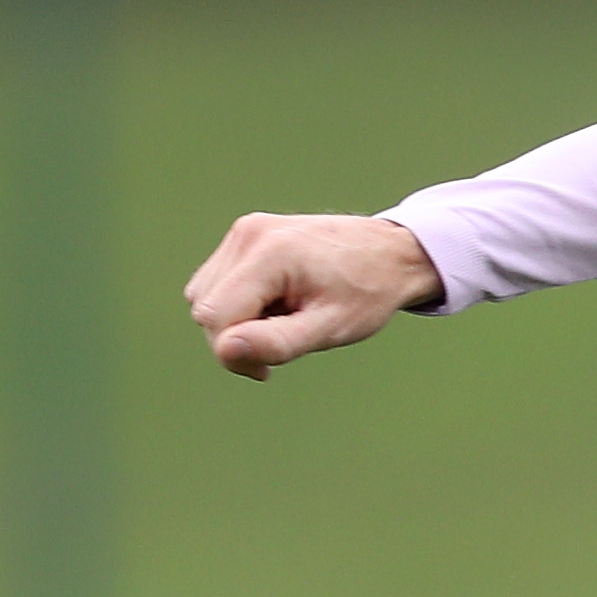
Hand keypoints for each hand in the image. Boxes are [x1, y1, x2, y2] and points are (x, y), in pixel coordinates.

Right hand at [186, 211, 442, 380]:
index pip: (214, 317)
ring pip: (205, 297)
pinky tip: (278, 302)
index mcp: (270, 253)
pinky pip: (217, 283)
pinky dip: (239, 303)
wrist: (392, 253)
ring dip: (238, 320)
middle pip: (205, 309)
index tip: (271, 366)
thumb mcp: (332, 327)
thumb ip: (277, 342)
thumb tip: (225, 349)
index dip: (234, 351)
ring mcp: (244, 231)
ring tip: (287, 316)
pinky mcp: (245, 235)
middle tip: (288, 338)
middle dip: (237, 337)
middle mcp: (249, 234)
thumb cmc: (368, 292)